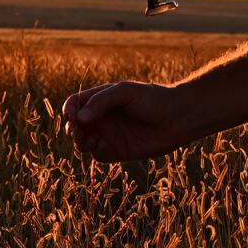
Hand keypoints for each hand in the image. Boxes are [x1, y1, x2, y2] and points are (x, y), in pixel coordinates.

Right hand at [62, 80, 187, 162]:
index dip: (69, 110)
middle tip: (77, 132)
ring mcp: (110, 135)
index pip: (75, 104)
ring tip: (88, 140)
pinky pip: (99, 155)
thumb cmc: (153, 99)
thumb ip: (101, 102)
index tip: (71, 116)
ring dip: (81, 143)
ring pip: (84, 142)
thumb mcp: (125, 92)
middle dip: (72, 130)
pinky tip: (102, 146)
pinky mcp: (119, 151)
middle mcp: (102, 118)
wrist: (178, 117)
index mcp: (101, 99)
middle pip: (76, 125)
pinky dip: (96, 152)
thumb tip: (79, 118)